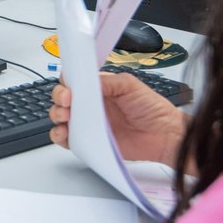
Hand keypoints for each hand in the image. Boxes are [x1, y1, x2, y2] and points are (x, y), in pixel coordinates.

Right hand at [49, 71, 187, 166]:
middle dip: (58, 99)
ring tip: (65, 118)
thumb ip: (107, 81)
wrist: (166, 136)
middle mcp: (91, 105)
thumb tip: (87, 80)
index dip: (66, 84)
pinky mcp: (90, 142)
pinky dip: (60, 136)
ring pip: (60, 118)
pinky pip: (68, 140)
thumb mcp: (130, 85)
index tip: (69, 89)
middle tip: (67, 103)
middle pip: (62, 99)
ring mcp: (89, 124)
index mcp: (99, 89)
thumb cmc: (153, 110)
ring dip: (56, 116)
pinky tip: (64, 133)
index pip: (73, 82)